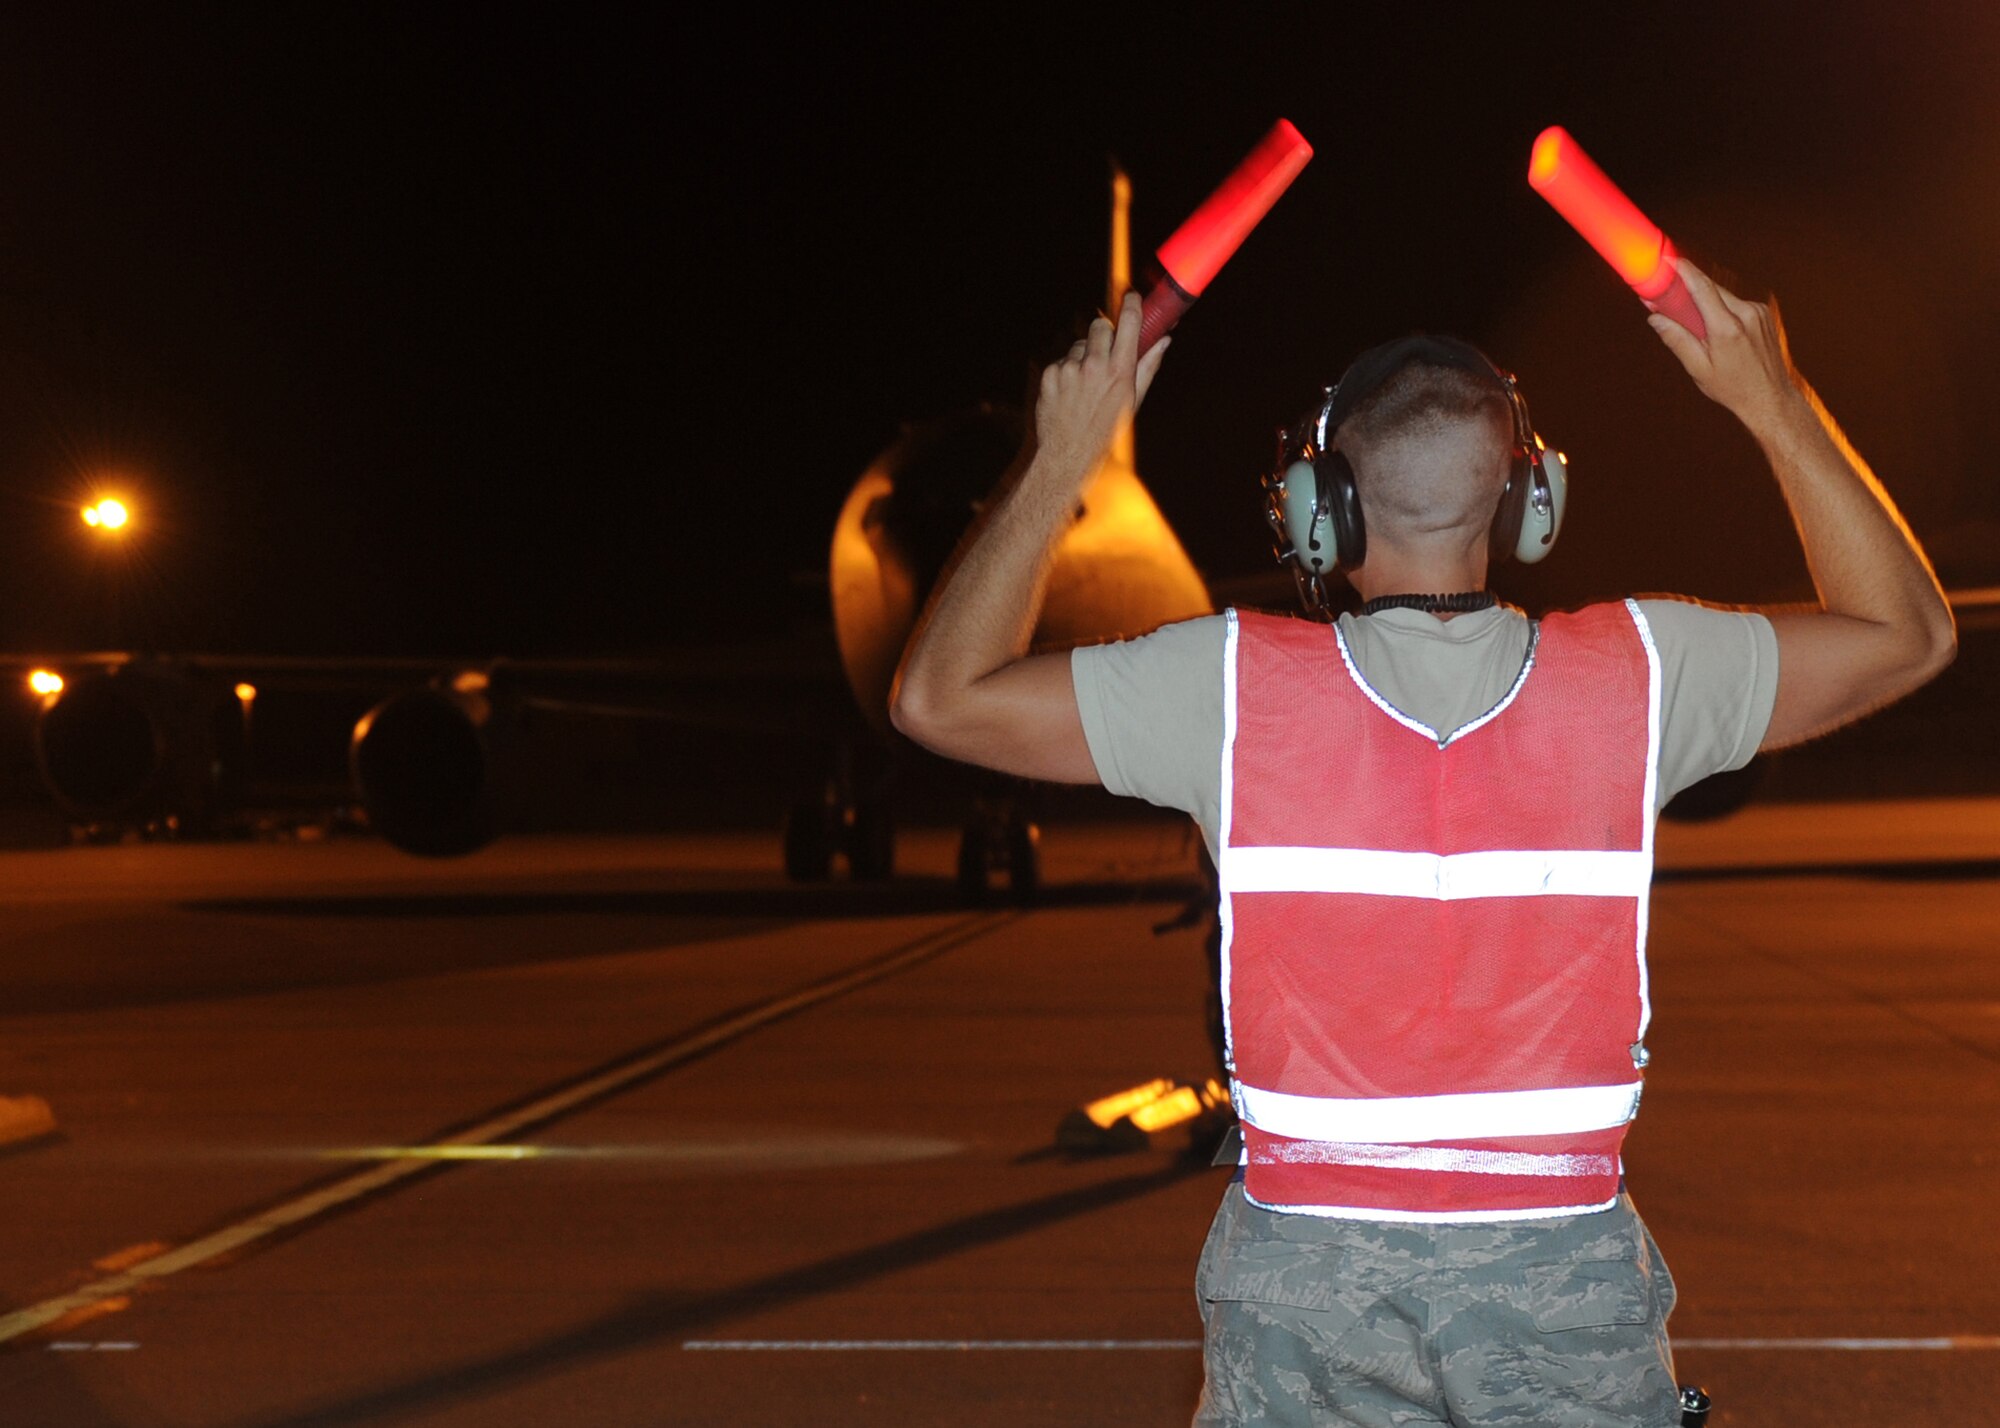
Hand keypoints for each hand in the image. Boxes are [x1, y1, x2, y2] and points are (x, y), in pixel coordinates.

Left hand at [1032, 289, 1168, 481]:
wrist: (1069, 454)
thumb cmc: (1105, 430)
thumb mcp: (1133, 400)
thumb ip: (1148, 366)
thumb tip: (1165, 340)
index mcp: (1120, 371)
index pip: (1128, 322)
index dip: (1130, 303)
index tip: (1130, 296)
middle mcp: (1095, 366)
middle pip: (1099, 325)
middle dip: (1104, 334)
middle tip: (1105, 352)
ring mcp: (1070, 369)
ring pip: (1079, 345)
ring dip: (1083, 356)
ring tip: (1085, 385)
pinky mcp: (1050, 374)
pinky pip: (1062, 361)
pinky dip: (1066, 371)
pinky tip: (1070, 393)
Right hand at [1647, 259, 1807, 434]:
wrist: (1771, 397)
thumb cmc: (1733, 387)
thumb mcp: (1698, 368)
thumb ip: (1676, 339)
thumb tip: (1655, 318)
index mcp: (1727, 329)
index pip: (1702, 288)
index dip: (1683, 271)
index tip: (1666, 260)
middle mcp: (1746, 314)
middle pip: (1710, 288)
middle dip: (1686, 287)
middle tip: (1665, 293)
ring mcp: (1758, 311)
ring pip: (1722, 295)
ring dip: (1703, 301)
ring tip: (1695, 326)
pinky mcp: (1764, 313)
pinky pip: (1734, 303)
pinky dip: (1719, 309)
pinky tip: (1715, 331)